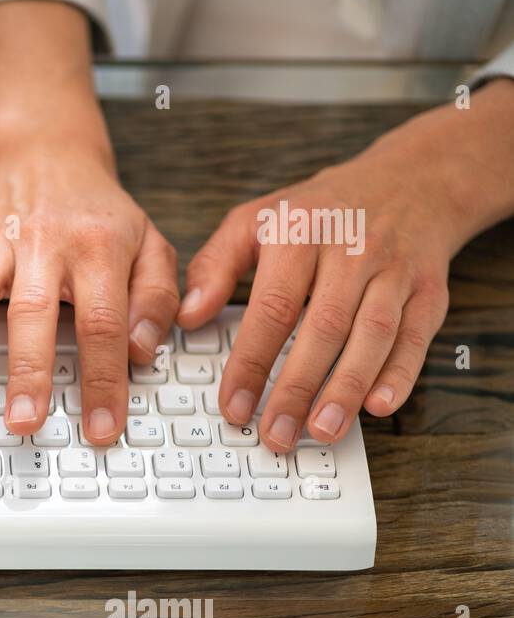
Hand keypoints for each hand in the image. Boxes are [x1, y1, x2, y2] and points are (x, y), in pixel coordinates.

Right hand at [0, 144, 178, 442]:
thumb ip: (156, 298)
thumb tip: (144, 351)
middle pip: (35, 310)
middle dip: (28, 370)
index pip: (104, 321)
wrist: (49, 154)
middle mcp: (45, 241)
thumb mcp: (151, 244)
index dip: (103, 379)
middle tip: (25, 420)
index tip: (101, 427)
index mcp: (99, 246)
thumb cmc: (100, 213)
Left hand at [179, 148, 457, 451]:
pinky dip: (400, 375)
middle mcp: (351, 251)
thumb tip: (187, 316)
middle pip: (323, 328)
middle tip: (275, 434)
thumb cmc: (318, 212)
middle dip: (297, 388)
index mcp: (300, 234)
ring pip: (373, 336)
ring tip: (321, 431)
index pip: (272, 308)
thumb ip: (215, 266)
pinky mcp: (429, 291)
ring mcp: (395, 271)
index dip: (251, 362)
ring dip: (346, 389)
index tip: (233, 405)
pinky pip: (416, 337)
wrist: (407, 182)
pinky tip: (379, 407)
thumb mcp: (255, 220)